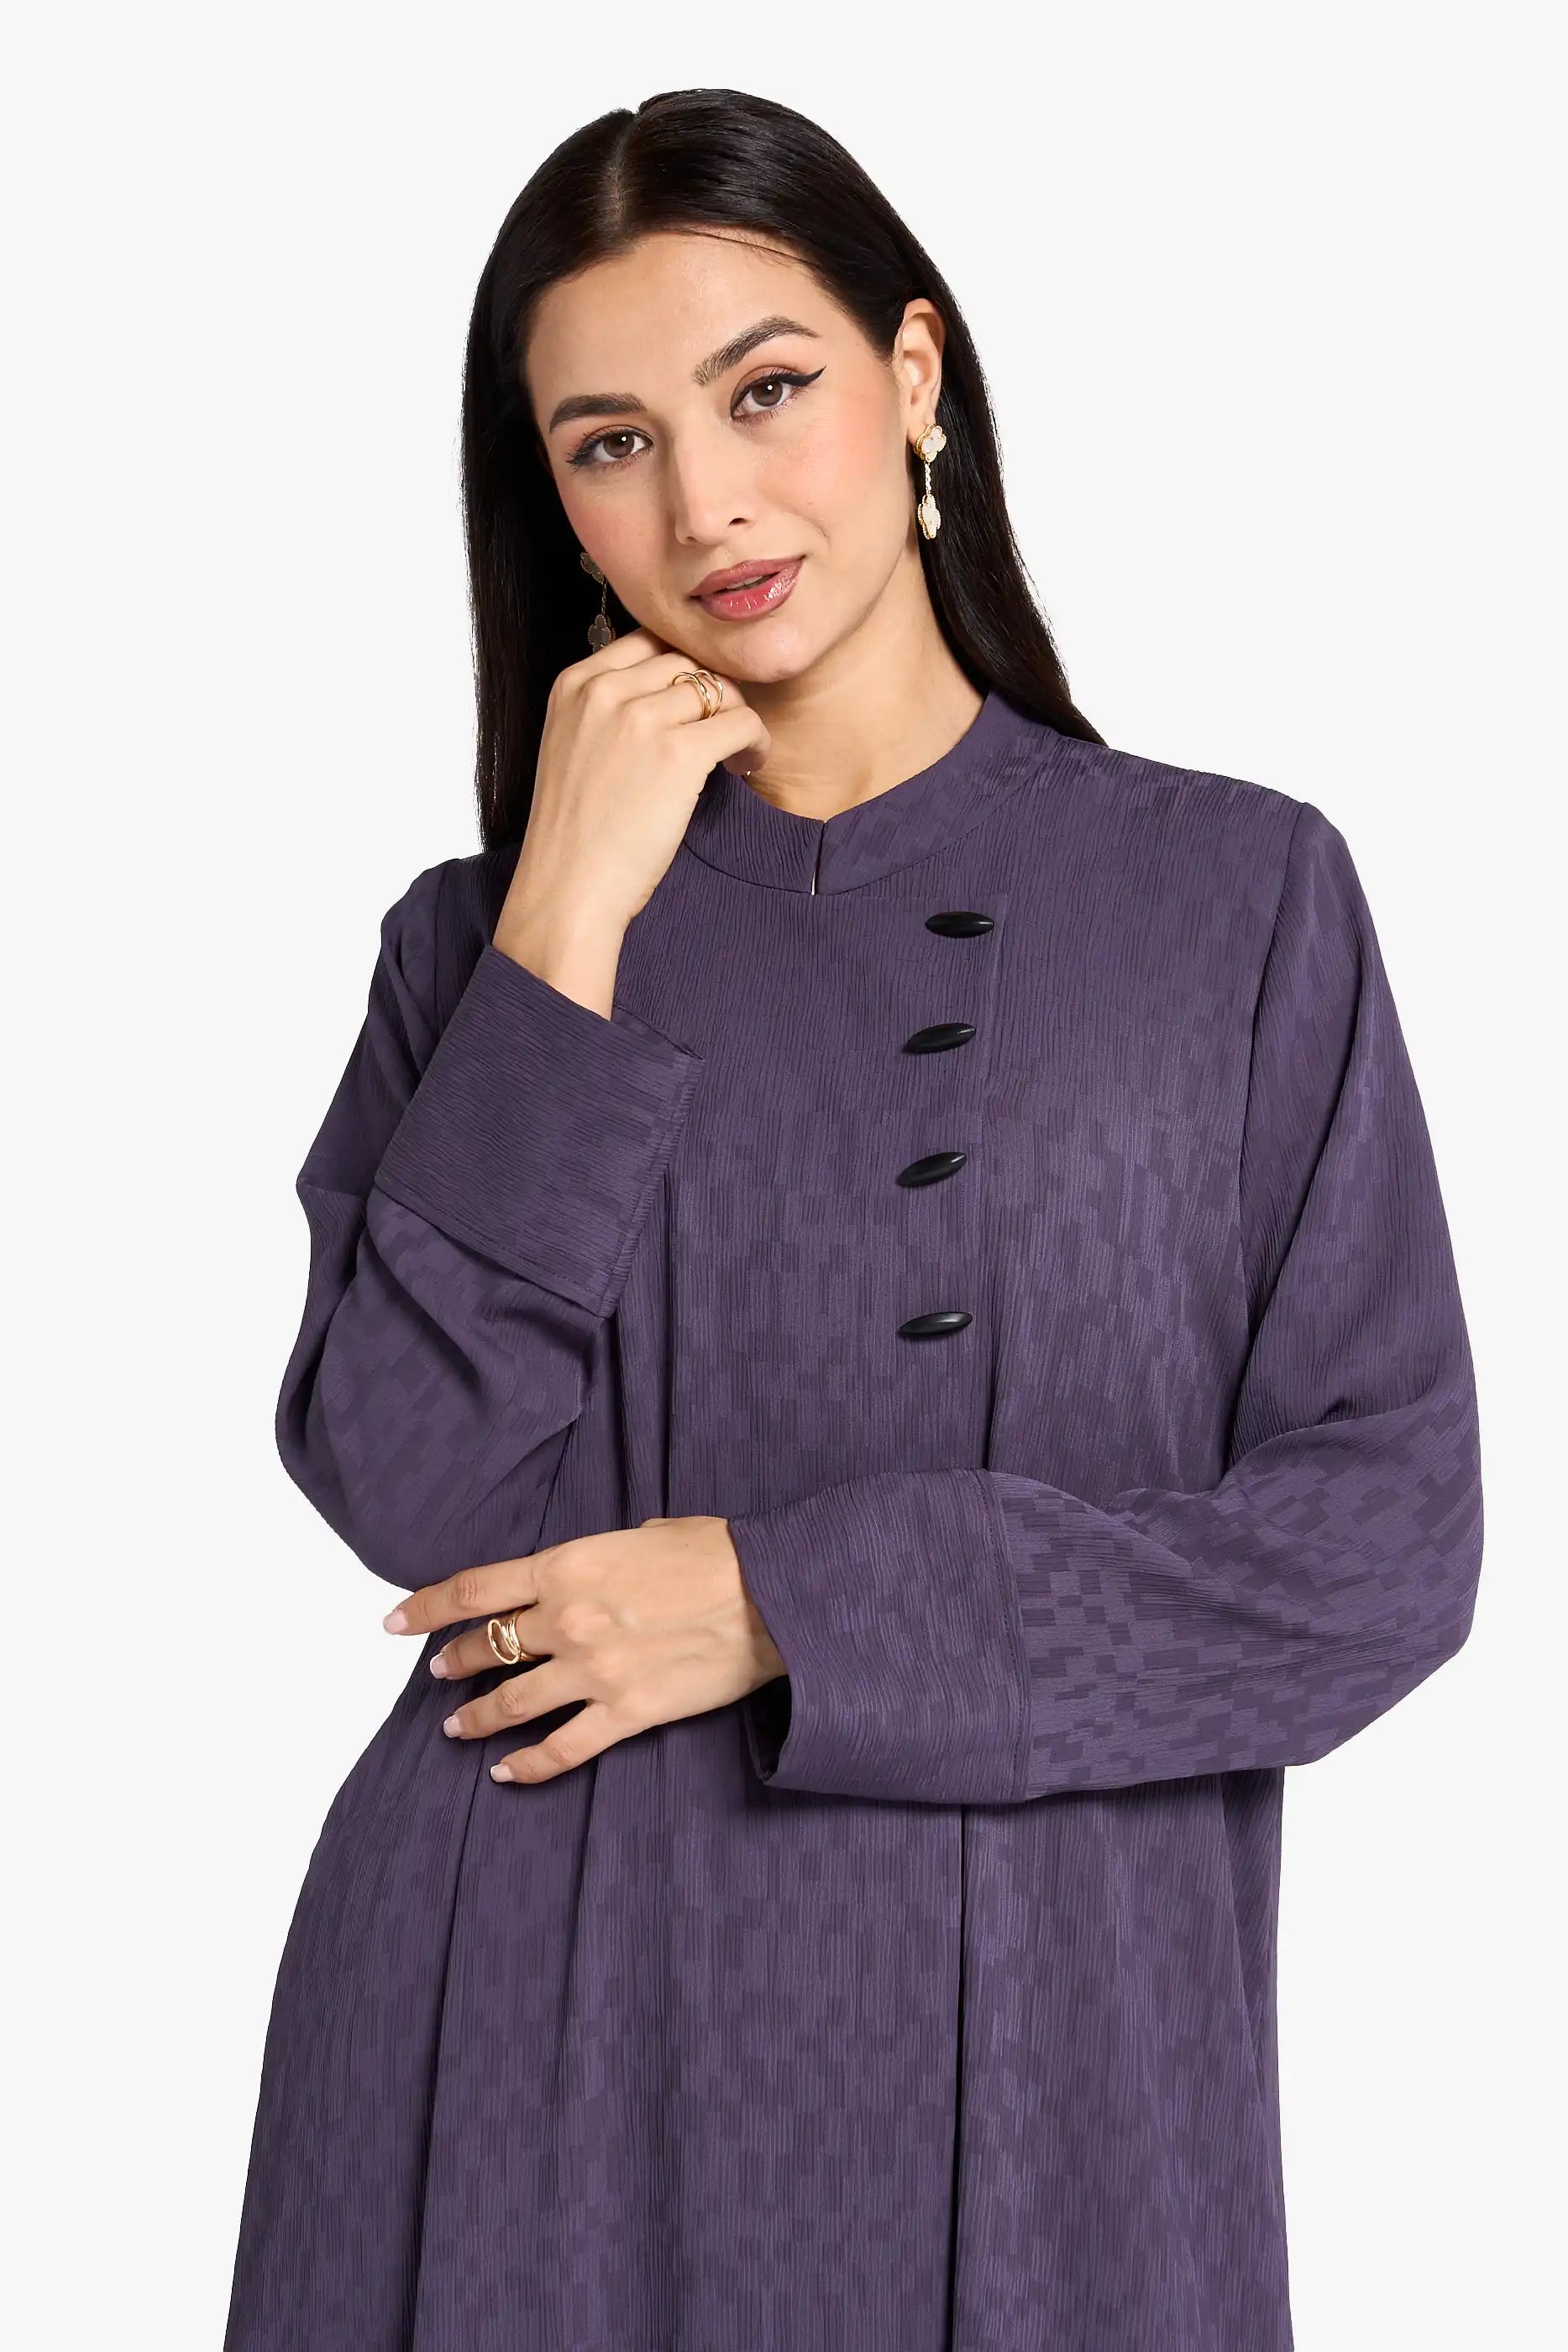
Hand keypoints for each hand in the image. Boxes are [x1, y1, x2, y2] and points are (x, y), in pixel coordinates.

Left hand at [381, 1516, 787, 1784]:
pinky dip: (528, 1765)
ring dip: (477, 1716)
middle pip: (487, 1647)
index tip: (394, 1620)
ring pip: (512, 1703)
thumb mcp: (648, 1533)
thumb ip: (604, 1554)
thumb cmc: (717, 1554)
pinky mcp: (626, 1714)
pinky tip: (507, 1771)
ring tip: (457, 1726)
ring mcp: (594, 1672)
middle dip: (453, 1661)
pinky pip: (562, 1749)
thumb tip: (597, 1568)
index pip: (474, 1589)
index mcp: (568, 1566)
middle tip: (438, 1671)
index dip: (425, 1606)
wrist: (771, 1597)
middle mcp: (568, 1620)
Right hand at [496, 628, 772, 959]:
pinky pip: (741, 722)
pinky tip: (747, 765)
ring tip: (737, 752)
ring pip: (718, 688)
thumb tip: (669, 693)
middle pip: (685, 661)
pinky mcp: (678, 753)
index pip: (646, 641)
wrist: (568, 888)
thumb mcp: (571, 747)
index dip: (680, 667)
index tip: (695, 700)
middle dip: (712, 692)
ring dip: (737, 717)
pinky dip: (755, 741)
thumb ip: (605, 710)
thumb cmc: (574, 834)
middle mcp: (605, 691)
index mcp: (573, 684)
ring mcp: (641, 719)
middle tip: (722, 730)